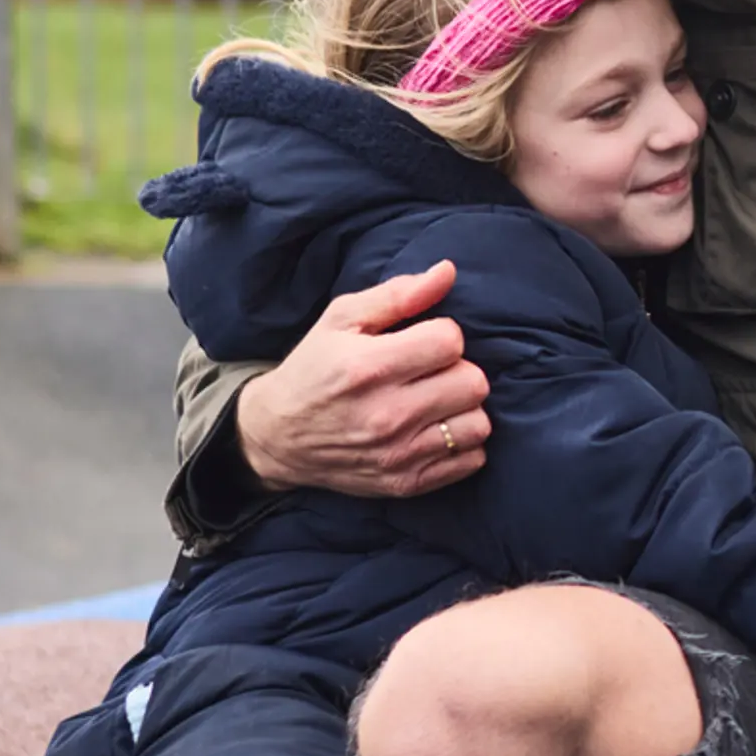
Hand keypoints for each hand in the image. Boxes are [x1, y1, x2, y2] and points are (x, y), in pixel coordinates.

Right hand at [236, 262, 495, 498]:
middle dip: (458, 370)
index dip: (443, 335)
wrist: (277, 436)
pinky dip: (461, 444)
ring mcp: (399, 454)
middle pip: (473, 383)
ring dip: (463, 409)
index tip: (423, 341)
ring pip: (478, 423)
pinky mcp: (407, 483)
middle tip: (432, 372)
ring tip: (436, 401)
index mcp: (369, 367)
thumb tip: (447, 272)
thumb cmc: (314, 368)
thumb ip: (398, 294)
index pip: (451, 341)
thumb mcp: (341, 319)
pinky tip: (435, 430)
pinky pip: (471, 461)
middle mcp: (387, 414)